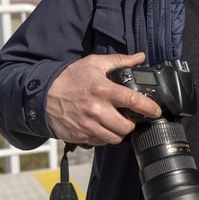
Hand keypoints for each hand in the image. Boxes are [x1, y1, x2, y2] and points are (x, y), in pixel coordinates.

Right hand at [45, 52, 161, 145]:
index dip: (149, 108)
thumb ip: (119, 61)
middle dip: (132, 123)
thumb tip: (139, 57)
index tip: (156, 111)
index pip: (133, 101)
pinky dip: (105, 137)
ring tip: (117, 122)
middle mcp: (96, 109)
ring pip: (115, 138)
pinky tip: (103, 127)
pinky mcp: (81, 135)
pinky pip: (101, 142)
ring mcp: (88, 125)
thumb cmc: (69, 78)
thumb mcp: (94, 63)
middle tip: (130, 117)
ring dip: (119, 132)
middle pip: (126, 126)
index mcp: (102, 89)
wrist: (42, 95)